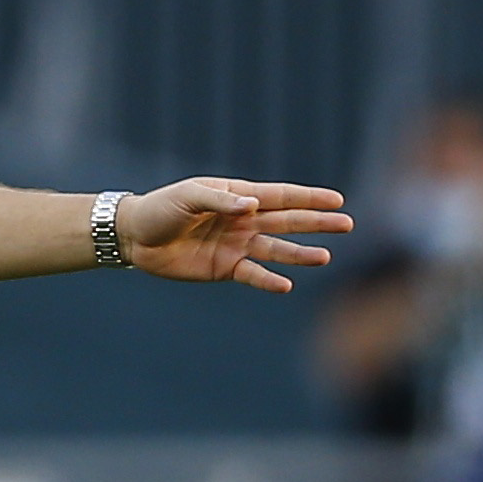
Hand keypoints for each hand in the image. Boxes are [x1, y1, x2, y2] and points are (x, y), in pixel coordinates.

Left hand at [118, 177, 351, 292]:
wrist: (135, 237)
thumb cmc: (160, 209)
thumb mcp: (188, 197)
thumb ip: (220, 201)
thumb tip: (252, 206)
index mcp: (237, 196)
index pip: (280, 196)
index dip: (309, 198)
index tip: (337, 199)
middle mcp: (243, 221)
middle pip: (287, 222)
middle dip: (316, 223)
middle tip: (347, 225)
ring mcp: (236, 245)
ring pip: (276, 250)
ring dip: (300, 253)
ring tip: (324, 257)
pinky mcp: (224, 268)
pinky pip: (253, 274)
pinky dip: (269, 280)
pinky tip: (286, 285)